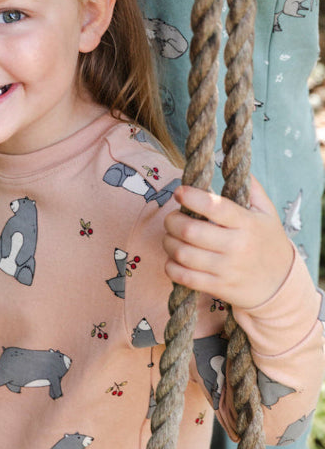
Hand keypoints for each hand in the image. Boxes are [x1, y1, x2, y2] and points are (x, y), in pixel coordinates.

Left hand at [163, 176, 293, 309]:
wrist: (280, 285)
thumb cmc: (268, 241)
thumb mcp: (267, 212)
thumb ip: (251, 187)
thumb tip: (232, 161)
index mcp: (247, 223)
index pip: (214, 206)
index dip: (191, 197)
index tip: (179, 192)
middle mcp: (236, 246)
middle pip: (190, 230)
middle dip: (172, 220)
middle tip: (172, 218)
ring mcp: (225, 269)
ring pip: (182, 253)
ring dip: (168, 242)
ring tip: (171, 236)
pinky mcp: (217, 287)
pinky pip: (183, 277)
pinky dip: (170, 265)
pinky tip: (174, 258)